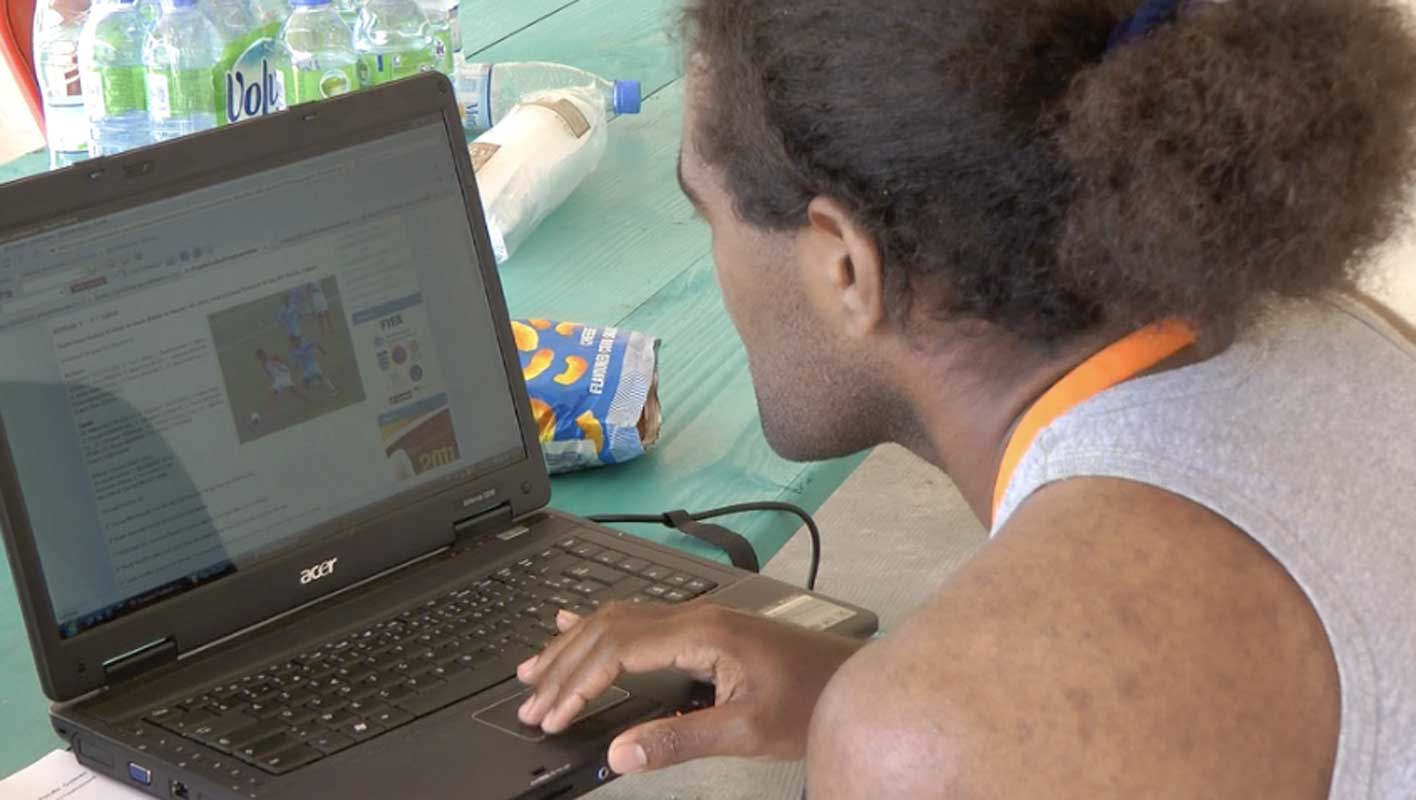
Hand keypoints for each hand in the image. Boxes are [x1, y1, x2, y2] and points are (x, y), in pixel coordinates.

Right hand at [515, 601, 863, 774]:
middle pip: (609, 629)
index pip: (617, 650)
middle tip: (528, 702)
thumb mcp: (748, 733)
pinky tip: (576, 624)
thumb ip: (681, 741)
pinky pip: (639, 619)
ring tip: (534, 670)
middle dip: (563, 666)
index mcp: (702, 634)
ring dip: (574, 646)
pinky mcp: (705, 629)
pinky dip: (600, 628)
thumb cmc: (811, 702)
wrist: (854, 681)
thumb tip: (620, 753)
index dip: (577, 683)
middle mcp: (695, 617)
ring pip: (619, 621)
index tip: (549, 715)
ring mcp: (699, 618)